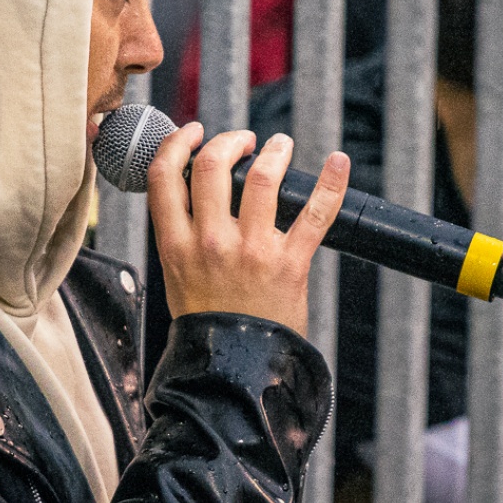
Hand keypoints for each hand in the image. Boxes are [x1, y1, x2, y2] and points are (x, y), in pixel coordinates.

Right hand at [148, 125, 349, 335]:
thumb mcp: (177, 277)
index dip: (178, 143)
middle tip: (245, 141)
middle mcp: (211, 242)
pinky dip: (331, 182)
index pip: (165, 176)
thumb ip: (183, 234)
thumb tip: (193, 191)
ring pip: (262, 177)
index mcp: (175, 245)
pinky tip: (338, 162)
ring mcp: (252, 251)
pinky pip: (315, 214)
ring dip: (274, 151)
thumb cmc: (209, 323)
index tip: (195, 133)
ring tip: (279, 146)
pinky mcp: (290, 264)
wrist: (235, 369)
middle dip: (230, 140)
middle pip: (212, 165)